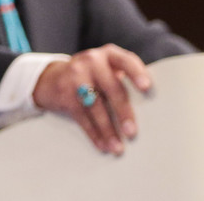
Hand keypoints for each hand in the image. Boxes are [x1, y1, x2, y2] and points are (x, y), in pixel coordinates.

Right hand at [32, 44, 152, 154]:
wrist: (51, 78)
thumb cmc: (91, 77)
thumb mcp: (106, 70)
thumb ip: (123, 80)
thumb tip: (152, 110)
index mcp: (108, 55)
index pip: (126, 61)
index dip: (137, 73)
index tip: (147, 88)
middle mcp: (91, 61)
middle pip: (111, 87)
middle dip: (123, 111)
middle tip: (132, 132)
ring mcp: (75, 75)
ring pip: (95, 106)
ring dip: (108, 129)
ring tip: (118, 147)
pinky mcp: (64, 93)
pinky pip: (81, 116)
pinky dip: (93, 133)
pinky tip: (103, 145)